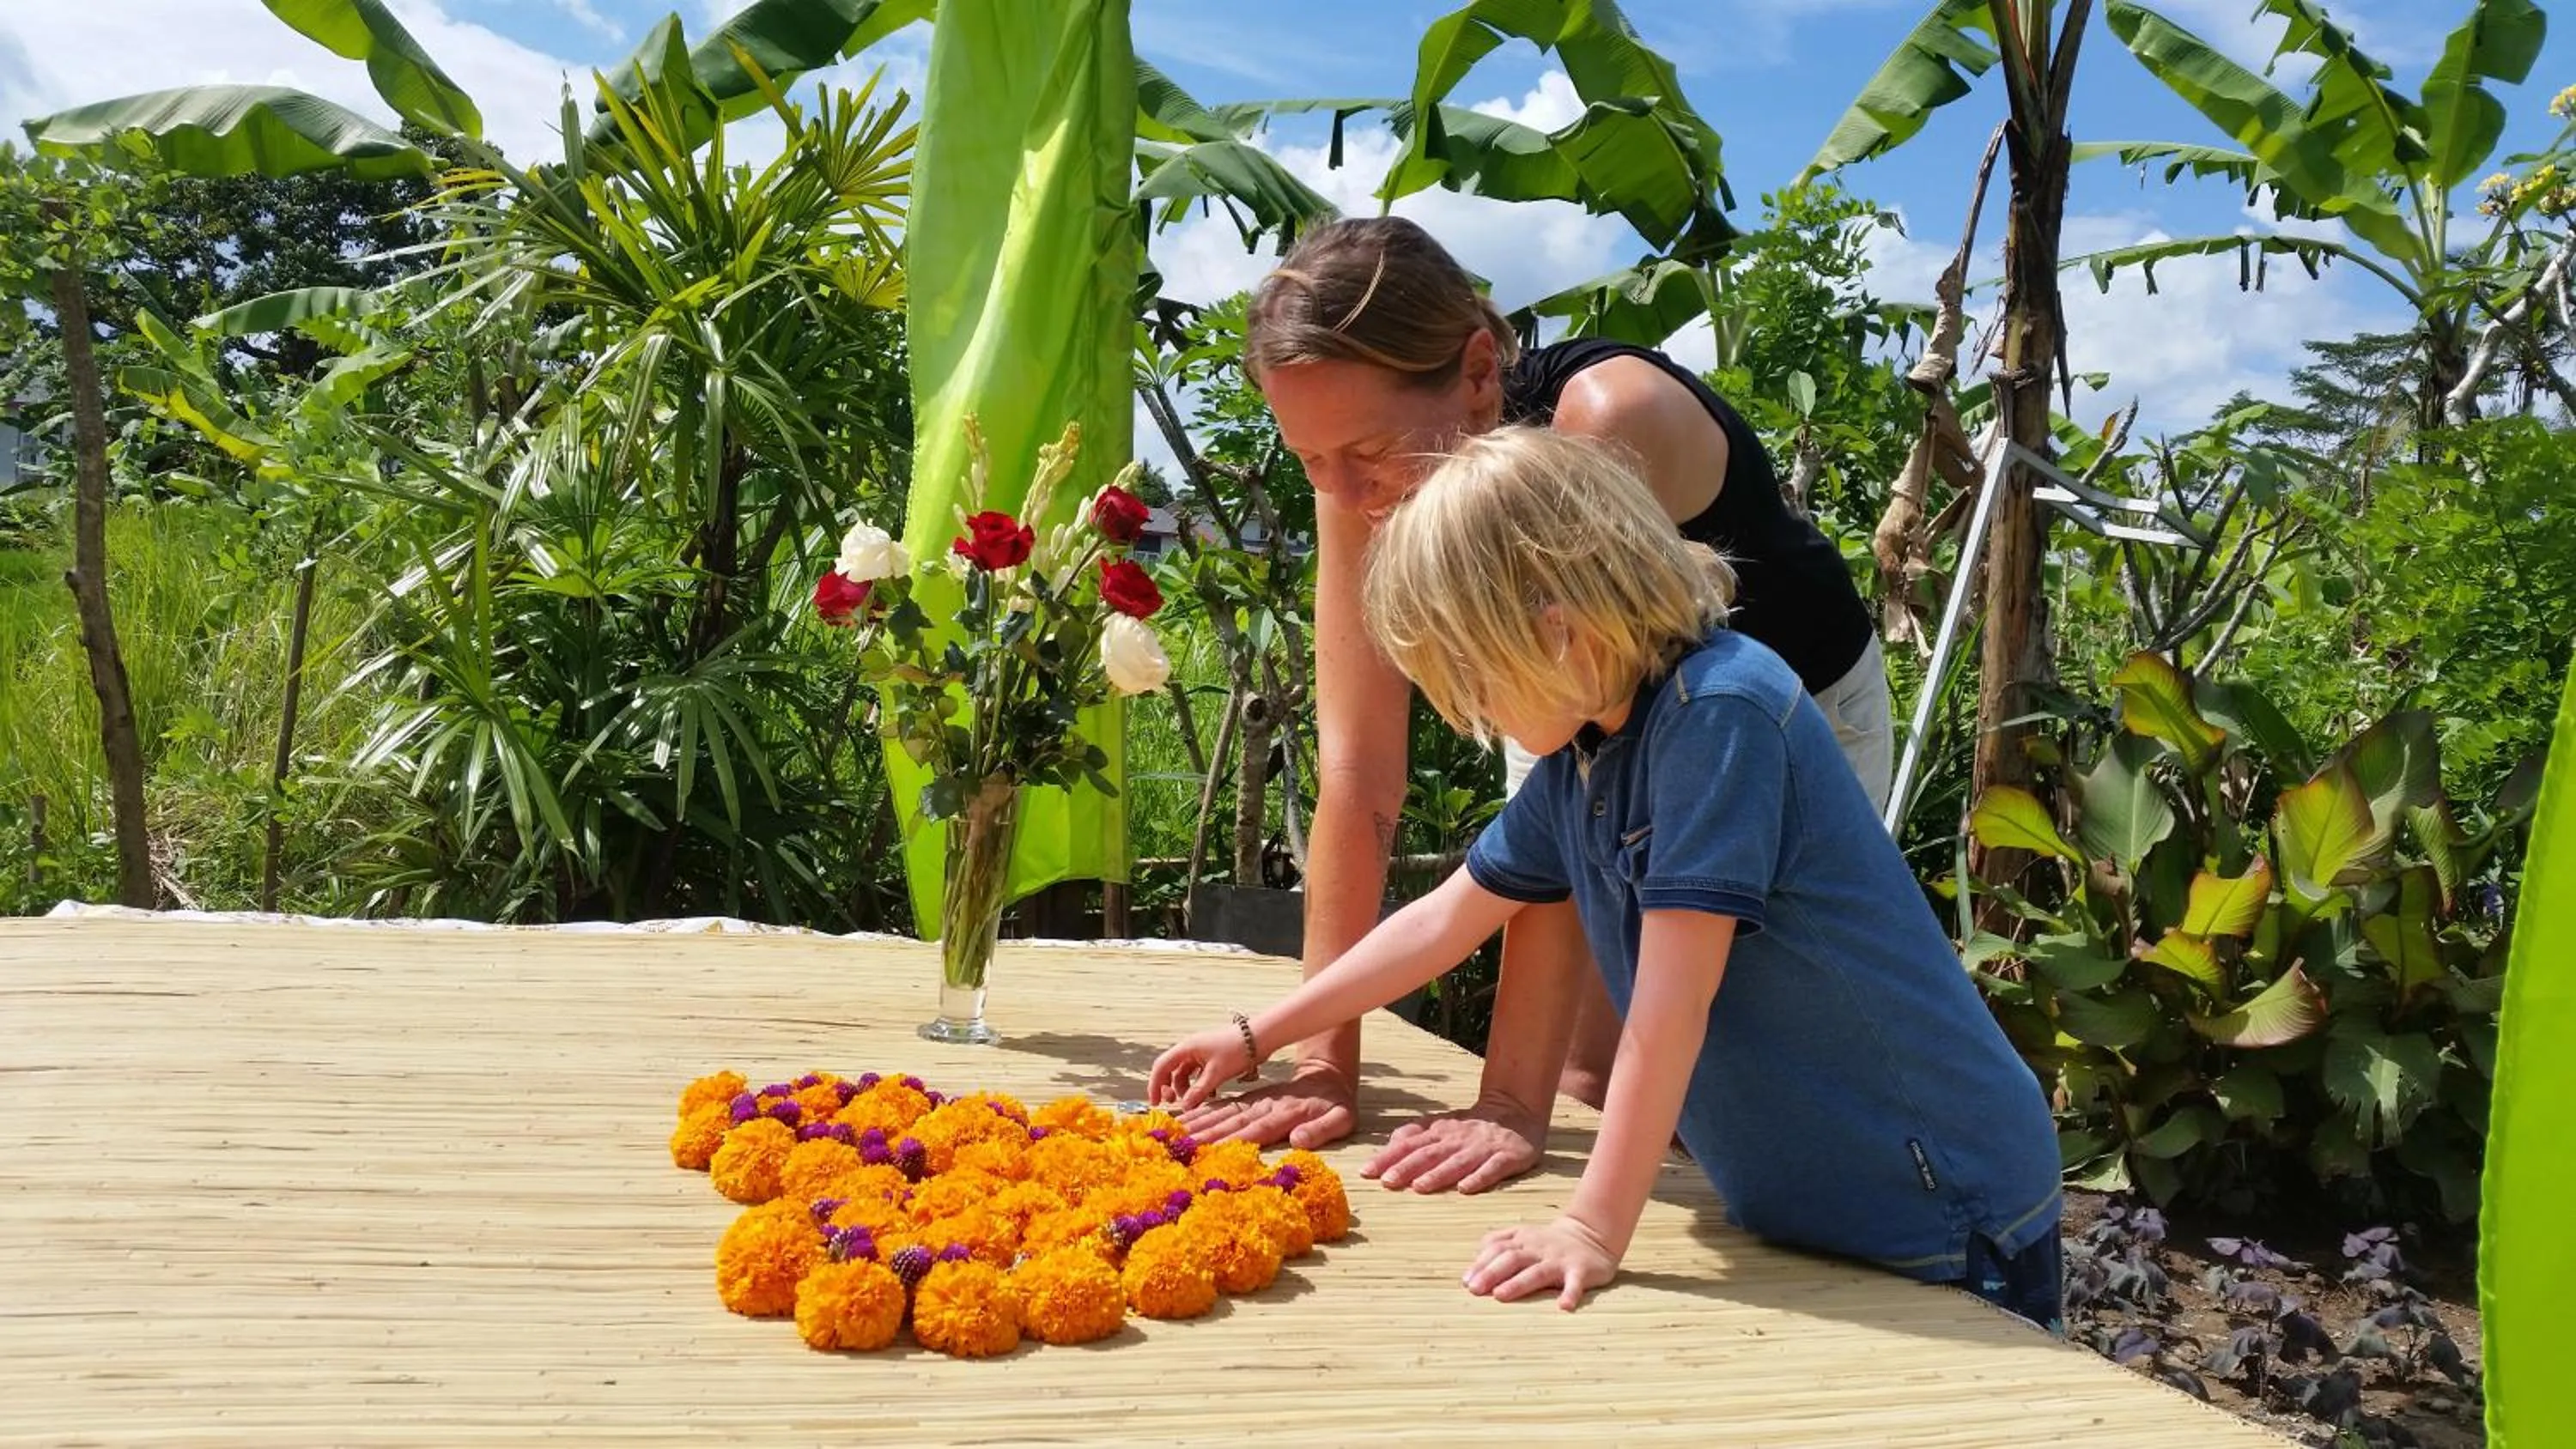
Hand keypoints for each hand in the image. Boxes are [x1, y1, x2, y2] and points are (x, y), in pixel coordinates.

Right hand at [1147, 1027, 1254, 1111]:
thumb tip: (1184, 1108)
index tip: (1155, 1103)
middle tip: (1174, 1103)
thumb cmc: (1236, 1051)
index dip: (1155, 1085)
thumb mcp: (1216, 1074)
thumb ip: (1198, 1091)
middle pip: (1171, 1071)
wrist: (1260, 1037)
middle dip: (1170, 1088)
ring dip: (1187, 1089)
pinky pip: (1198, 1074)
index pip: (1161, 1066)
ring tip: (1195, 1102)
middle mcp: (1190, 1049)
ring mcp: (1201, 1053)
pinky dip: (1199, 1085)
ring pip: (1185, 1074)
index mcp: (1186, 1048)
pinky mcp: (1212, 1058)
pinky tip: (1209, 1096)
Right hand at [1174, 1059, 1357, 1150]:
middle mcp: (1264, 1107)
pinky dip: (1203, 1112)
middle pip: (1229, 1122)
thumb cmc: (1337, 1103)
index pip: (1253, 1131)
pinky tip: (1184, 1120)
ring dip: (1197, 1123)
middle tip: (1176, 1145)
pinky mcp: (1250, 1099)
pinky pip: (1222, 1106)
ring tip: (1172, 1133)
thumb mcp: (1342, 1118)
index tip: (1207, 1151)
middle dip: (1202, 1135)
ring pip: (1221, 1113)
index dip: (1230, 1142)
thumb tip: (1297, 1141)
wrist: (1329, 1073)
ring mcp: (1254, 1101)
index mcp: (1284, 1114)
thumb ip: (1321, 1130)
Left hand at [1362, 1096, 1543, 1193]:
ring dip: (1438, 1174)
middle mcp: (1458, 1139)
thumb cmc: (1470, 1126)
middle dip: (1407, 1167)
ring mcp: (1483, 1148)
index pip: (1409, 1144)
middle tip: (1386, 1182)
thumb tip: (1387, 1145)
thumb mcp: (1440, 1125)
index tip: (1366, 1171)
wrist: (1516, 1110)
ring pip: (1458, 1162)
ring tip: (1419, 1187)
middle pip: (1429, 1154)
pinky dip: (1479, 1178)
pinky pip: (1493, 1168)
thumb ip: (1414, 1134)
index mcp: (1439, 1132)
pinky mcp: (1508, 1157)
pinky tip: (1466, 1189)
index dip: (1387, 1157)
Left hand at [1462, 1215, 1619, 1310]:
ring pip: (1537, 1271)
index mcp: (1522, 1240)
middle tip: (1474, 1289)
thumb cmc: (1548, 1242)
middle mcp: (1538, 1249)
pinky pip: (1576, 1283)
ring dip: (1518, 1284)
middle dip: (1491, 1273)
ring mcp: (1559, 1260)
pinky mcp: (1581, 1270)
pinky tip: (1564, 1307)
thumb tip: (1473, 1258)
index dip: (1481, 1264)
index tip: (1466, 1282)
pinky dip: (1571, 1294)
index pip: (1497, 1249)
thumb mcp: (1521, 1235)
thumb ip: (1497, 1241)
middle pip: (1512, 1258)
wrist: (1591, 1234)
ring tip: (1500, 1296)